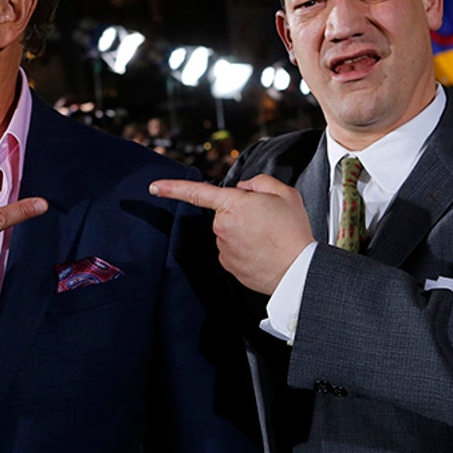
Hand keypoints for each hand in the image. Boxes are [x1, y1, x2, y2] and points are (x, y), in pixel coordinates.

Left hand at [150, 174, 313, 294]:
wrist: (298, 271)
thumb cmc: (293, 232)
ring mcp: (224, 248)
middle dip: (241, 212)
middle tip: (268, 219)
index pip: (196, 193)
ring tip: (269, 237)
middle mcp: (222, 227)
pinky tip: (263, 251)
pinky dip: (245, 249)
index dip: (172, 188)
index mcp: (233, 204)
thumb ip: (259, 182)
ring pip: (229, 232)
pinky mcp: (228, 265)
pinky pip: (232, 250)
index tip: (154, 187)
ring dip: (244, 232)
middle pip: (224, 212)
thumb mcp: (284, 193)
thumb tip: (244, 189)